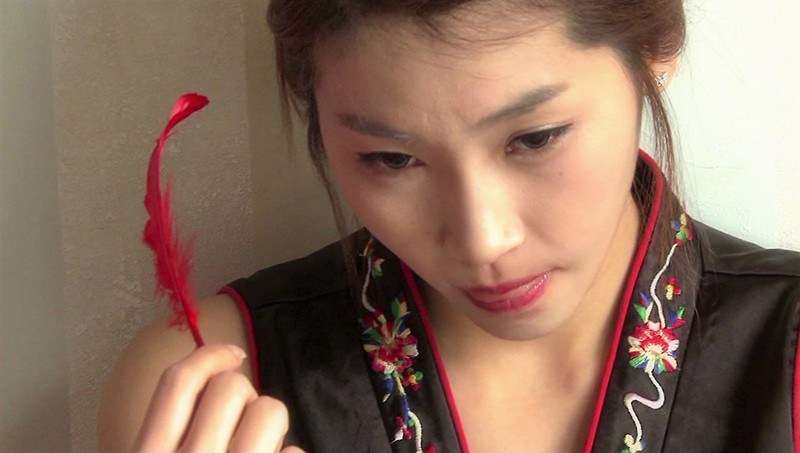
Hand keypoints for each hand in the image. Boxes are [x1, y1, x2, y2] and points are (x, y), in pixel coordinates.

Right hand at [133, 343, 303, 452]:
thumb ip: (174, 431)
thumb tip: (215, 380)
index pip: (179, 381)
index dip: (210, 355)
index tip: (233, 353)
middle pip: (230, 386)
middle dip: (246, 396)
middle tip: (242, 425)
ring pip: (269, 410)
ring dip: (271, 424)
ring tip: (262, 447)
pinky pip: (295, 449)